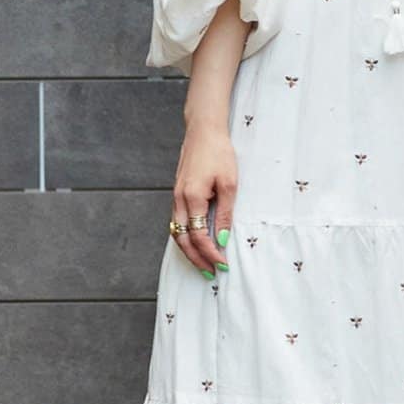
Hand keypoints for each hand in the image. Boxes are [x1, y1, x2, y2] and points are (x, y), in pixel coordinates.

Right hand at [170, 120, 236, 278]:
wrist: (203, 131)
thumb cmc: (219, 153)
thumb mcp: (229, 184)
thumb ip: (224, 214)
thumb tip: (222, 240)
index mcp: (192, 198)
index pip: (198, 236)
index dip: (210, 253)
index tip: (222, 264)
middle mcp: (178, 200)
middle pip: (182, 240)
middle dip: (196, 259)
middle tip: (210, 273)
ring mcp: (175, 197)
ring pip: (176, 233)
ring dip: (189, 251)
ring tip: (203, 263)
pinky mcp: (177, 194)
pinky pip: (177, 222)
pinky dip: (185, 237)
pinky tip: (195, 243)